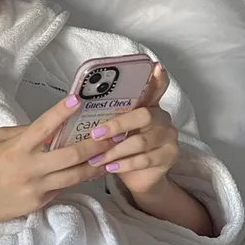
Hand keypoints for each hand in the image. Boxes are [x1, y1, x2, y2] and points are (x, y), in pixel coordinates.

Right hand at [0, 96, 117, 229]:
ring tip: (113, 155)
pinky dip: (75, 178)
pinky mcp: (40, 202)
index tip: (77, 100)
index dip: (61, 112)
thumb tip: (46, 128)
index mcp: (17, 148)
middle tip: (113, 134)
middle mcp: (30, 168)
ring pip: (75, 175)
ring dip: (96, 165)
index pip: (44, 126)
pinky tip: (89, 171)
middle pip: (71, 155)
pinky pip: (62, 188)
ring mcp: (37, 188)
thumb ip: (21, 132)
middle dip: (95, 144)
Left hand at [85, 63, 179, 196]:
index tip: (155, 66)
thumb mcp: (113, 130)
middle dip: (117, 125)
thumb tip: (75, 103)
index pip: (156, 87)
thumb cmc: (120, 147)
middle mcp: (161, 117)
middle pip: (144, 115)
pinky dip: (124, 164)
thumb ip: (106, 116)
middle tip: (95, 134)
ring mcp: (169, 136)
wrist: (138, 177)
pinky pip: (145, 159)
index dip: (157, 77)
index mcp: (148, 105)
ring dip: (115, 150)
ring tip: (96, 158)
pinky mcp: (169, 156)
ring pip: (141, 141)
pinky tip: (109, 167)